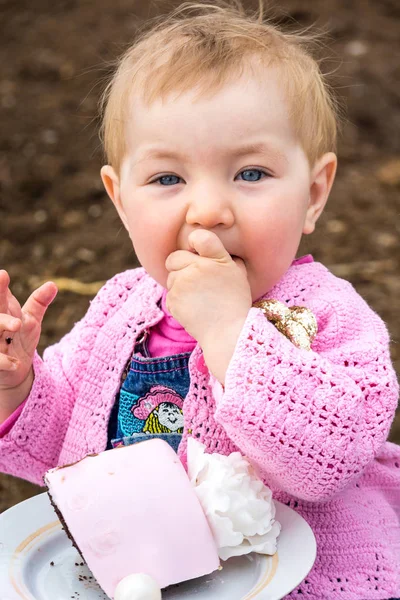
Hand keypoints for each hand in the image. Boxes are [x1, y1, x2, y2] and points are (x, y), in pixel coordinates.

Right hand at [0, 270, 56, 393]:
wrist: (12, 370)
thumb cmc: (19, 339)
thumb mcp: (30, 320)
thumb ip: (39, 302)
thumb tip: (53, 284)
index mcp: (3, 311)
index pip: (0, 294)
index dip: (0, 284)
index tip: (3, 273)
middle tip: (4, 280)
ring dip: (2, 323)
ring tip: (17, 324)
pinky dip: (5, 362)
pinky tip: (15, 363)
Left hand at [165, 230, 251, 353]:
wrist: (228, 332)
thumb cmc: (235, 303)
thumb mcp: (237, 274)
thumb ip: (224, 256)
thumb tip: (212, 247)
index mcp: (217, 259)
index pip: (198, 237)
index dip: (194, 241)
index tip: (195, 249)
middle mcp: (197, 267)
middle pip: (174, 257)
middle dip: (180, 265)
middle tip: (195, 279)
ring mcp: (183, 284)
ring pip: (171, 277)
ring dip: (179, 284)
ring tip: (198, 297)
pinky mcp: (173, 300)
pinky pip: (170, 294)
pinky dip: (178, 300)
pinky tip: (193, 307)